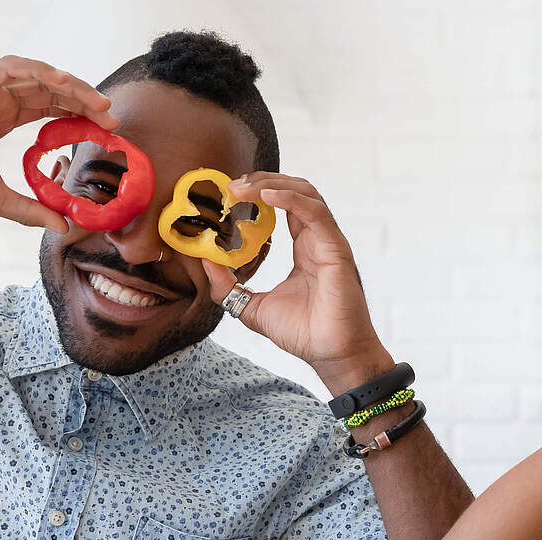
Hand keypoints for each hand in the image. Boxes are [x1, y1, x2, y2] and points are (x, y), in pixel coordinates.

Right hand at [0, 56, 117, 232]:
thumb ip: (30, 210)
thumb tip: (62, 226)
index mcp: (2, 118)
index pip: (49, 109)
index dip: (77, 114)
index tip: (106, 129)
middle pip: (48, 90)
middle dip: (82, 100)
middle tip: (111, 116)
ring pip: (36, 76)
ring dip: (69, 85)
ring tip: (96, 101)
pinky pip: (9, 68)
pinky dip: (37, 71)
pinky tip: (61, 81)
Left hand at [201, 173, 390, 392]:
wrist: (331, 354)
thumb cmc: (305, 334)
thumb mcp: (253, 306)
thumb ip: (229, 286)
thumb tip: (205, 262)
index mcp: (304, 249)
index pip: (283, 206)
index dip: (258, 194)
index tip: (229, 194)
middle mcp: (318, 240)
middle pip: (295, 190)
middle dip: (262, 181)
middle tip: (231, 187)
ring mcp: (329, 242)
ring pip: (306, 193)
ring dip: (272, 183)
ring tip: (242, 188)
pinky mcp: (336, 249)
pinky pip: (315, 212)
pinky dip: (290, 197)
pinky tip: (266, 195)